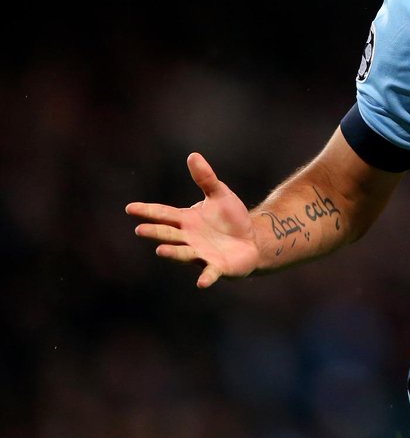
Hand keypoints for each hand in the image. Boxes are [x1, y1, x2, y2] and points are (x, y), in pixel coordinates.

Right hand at [125, 152, 259, 287]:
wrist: (251, 239)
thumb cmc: (231, 218)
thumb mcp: (219, 194)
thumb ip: (206, 178)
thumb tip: (193, 155)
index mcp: (186, 220)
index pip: (163, 214)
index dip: (147, 211)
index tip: (130, 208)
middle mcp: (189, 238)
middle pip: (169, 234)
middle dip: (156, 232)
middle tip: (140, 229)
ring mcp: (201, 254)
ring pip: (183, 253)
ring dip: (173, 252)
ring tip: (160, 250)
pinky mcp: (217, 267)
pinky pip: (210, 272)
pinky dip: (206, 277)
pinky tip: (202, 282)